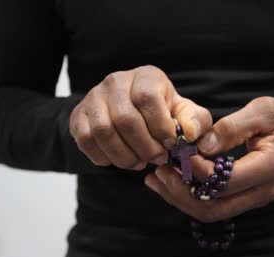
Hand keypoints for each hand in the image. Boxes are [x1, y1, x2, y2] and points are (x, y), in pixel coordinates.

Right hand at [69, 65, 211, 169]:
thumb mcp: (183, 112)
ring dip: (124, 156)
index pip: (148, 99)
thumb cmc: (162, 111)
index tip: (170, 145)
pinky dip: (103, 157)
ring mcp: (94, 97)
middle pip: (125, 119)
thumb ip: (195, 121)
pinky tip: (118, 160)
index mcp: (146, 77)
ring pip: (104, 132)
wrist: (131, 108)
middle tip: (156, 160)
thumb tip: (189, 133)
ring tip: (139, 163)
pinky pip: (86, 140)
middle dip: (144, 147)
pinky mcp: (78, 115)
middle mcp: (116, 82)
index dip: (160, 127)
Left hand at [144, 97, 273, 222]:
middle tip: (159, 172)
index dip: (197, 170)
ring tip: (157, 180)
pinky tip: (172, 183)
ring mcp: (254, 198)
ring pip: (212, 212)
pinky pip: (215, 206)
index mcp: (269, 167)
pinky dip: (191, 197)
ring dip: (182, 199)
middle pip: (215, 207)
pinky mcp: (246, 197)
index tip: (178, 153)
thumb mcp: (263, 110)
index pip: (225, 181)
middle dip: (182, 192)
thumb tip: (201, 146)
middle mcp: (262, 191)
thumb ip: (232, 127)